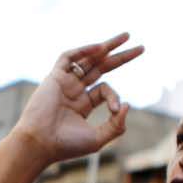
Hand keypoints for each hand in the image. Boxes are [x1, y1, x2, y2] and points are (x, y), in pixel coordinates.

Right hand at [11, 32, 144, 166]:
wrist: (40, 143)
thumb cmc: (66, 145)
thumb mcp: (97, 138)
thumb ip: (116, 125)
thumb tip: (128, 105)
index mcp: (82, 105)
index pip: (104, 90)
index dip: (114, 97)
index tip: (115, 110)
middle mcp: (73, 91)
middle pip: (101, 67)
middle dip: (120, 57)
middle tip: (141, 48)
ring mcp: (64, 82)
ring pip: (88, 58)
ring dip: (107, 46)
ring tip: (127, 36)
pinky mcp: (54, 77)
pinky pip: (68, 57)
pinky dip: (84, 50)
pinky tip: (101, 47)